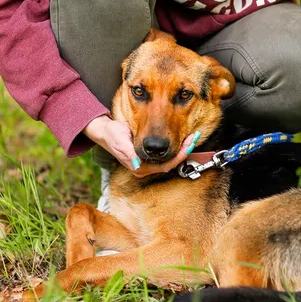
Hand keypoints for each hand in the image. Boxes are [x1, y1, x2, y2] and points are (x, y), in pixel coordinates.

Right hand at [83, 115, 199, 176]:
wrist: (106, 132)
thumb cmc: (113, 135)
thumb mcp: (120, 141)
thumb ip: (128, 153)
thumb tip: (137, 163)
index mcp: (139, 167)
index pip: (166, 165)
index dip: (179, 156)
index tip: (188, 144)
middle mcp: (144, 169)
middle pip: (171, 163)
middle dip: (184, 151)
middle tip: (194, 137)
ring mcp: (147, 164)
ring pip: (170, 160)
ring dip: (181, 149)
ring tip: (191, 137)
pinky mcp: (149, 158)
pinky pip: (166, 155)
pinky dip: (175, 147)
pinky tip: (182, 139)